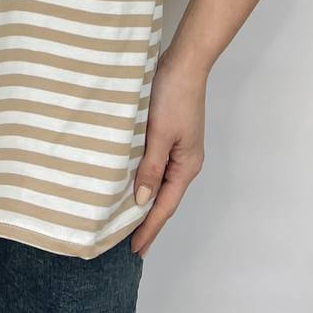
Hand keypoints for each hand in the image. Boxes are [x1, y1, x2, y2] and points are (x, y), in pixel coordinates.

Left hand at [129, 46, 206, 258]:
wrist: (184, 62)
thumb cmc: (173, 96)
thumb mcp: (160, 134)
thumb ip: (150, 168)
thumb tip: (140, 201)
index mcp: (187, 166)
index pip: (164, 207)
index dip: (149, 228)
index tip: (134, 250)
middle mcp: (185, 161)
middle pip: (164, 198)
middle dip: (147, 220)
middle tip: (127, 242)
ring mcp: (179, 147)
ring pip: (158, 181)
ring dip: (144, 199)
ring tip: (125, 218)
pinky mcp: (169, 133)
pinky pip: (155, 164)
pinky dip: (143, 177)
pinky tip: (128, 180)